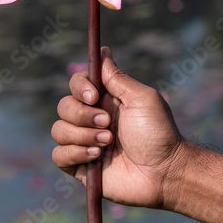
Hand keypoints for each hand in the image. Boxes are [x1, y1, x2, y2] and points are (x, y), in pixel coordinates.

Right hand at [52, 47, 183, 208]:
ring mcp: (84, 141)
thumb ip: (117, 77)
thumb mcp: (142, 98)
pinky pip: (58, 155)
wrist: (164, 172)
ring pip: (58, 129)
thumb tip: (102, 49)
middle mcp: (91, 118)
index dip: (80, 87)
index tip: (94, 97)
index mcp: (104, 100)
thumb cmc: (158, 132)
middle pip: (64, 106)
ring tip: (107, 143)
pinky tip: (96, 157)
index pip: (77, 84)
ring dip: (82, 135)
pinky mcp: (80, 165)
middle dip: (83, 115)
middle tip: (107, 124)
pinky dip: (74, 153)